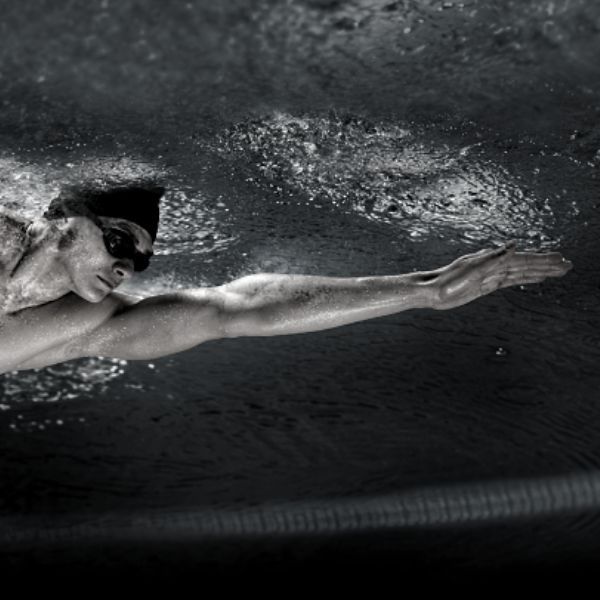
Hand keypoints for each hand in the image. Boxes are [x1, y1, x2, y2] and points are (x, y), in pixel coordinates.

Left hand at [428, 241, 572, 309]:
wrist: (431, 291)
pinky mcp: (486, 285)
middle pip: (526, 265)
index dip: (542, 261)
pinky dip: (525, 278)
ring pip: (521, 272)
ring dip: (539, 271)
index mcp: (492, 261)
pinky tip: (534, 278)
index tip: (561, 261)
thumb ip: (494, 258)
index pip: (523, 260)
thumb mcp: (471, 270)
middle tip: (568, 265)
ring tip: (557, 271)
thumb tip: (515, 245)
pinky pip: (510, 281)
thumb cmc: (448, 281)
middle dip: (547, 265)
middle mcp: (493, 266)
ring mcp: (490, 275)